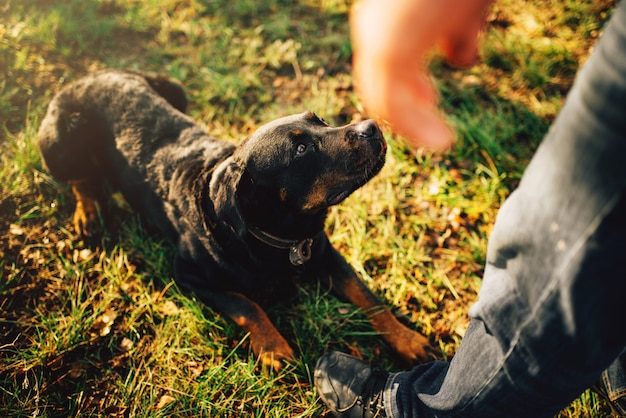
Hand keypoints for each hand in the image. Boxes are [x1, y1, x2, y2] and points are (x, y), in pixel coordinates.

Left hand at [350, 0, 492, 149]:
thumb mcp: (462, 9)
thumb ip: (457, 34)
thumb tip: (459, 60)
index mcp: (384, 17)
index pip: (383, 64)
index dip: (405, 89)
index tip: (429, 100)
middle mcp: (373, 26)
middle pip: (376, 84)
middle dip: (404, 110)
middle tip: (433, 130)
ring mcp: (377, 39)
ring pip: (382, 99)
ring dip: (413, 126)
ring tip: (442, 141)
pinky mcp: (389, 51)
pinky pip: (393, 104)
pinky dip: (416, 127)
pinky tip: (442, 140)